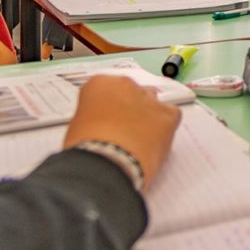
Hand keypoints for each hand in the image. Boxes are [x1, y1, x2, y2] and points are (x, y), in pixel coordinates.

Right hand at [63, 76, 180, 190]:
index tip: (107, 120)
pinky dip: (166, 127)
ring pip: (153, 103)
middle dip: (130, 110)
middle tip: (124, 132)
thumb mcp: (78, 127)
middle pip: (132, 93)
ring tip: (139, 141)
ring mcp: (149, 99)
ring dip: (148, 117)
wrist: (106, 165)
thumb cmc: (86, 149)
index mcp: (100, 84)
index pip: (107, 89)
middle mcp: (126, 85)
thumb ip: (92, 118)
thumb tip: (99, 127)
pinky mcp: (168, 115)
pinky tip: (155, 141)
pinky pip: (172, 116)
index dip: (108, 108)